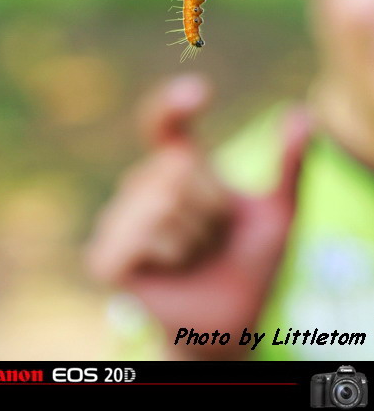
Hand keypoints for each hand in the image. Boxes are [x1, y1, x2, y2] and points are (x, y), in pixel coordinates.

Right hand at [85, 74, 311, 359]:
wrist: (233, 318)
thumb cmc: (251, 261)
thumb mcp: (278, 212)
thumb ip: (290, 165)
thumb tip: (303, 112)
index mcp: (177, 169)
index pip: (164, 126)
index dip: (174, 106)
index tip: (199, 92)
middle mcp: (142, 186)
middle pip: (177, 172)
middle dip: (211, 209)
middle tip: (215, 235)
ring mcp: (120, 219)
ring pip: (161, 205)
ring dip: (195, 238)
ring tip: (196, 254)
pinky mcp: (106, 255)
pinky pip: (136, 239)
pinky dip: (168, 256)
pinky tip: (168, 269)